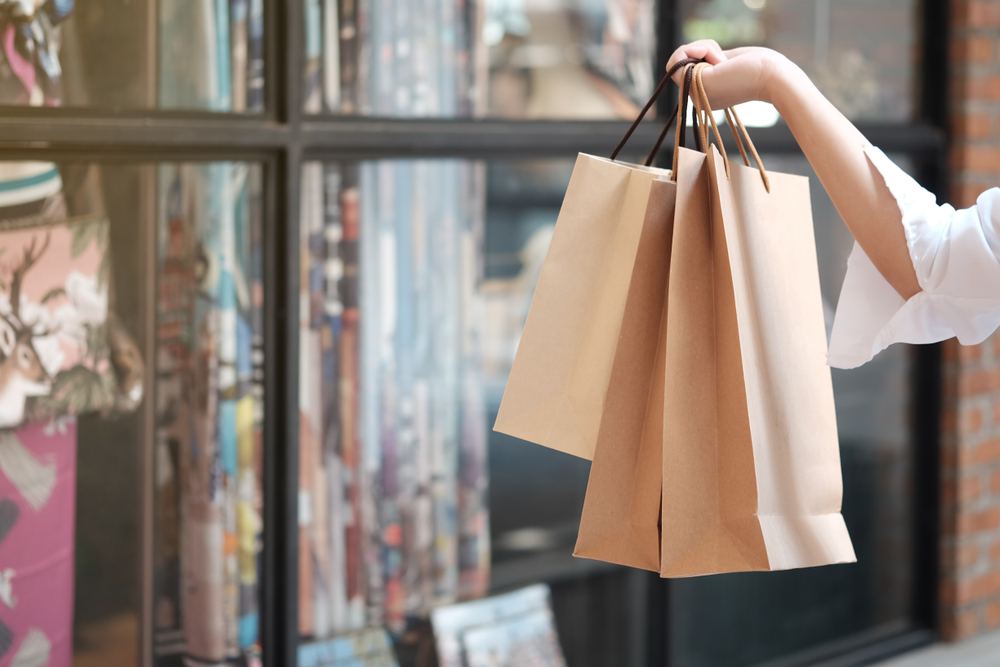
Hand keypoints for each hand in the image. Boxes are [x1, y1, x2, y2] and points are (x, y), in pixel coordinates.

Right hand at [665, 40, 792, 109]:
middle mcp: (699, 98)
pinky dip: (697, 47)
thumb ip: (709, 62)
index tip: (723, 60)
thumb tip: (689, 54)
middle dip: (701, 49)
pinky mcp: (695, 85)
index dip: (702, 55)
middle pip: (682, 64)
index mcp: (707, 95)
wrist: (773, 77)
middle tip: (724, 58)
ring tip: (723, 59)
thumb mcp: (726, 63)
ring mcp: (696, 94)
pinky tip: (717, 57)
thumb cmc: (759, 66)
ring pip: (678, 61)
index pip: (688, 70)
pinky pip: (679, 59)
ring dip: (702, 48)